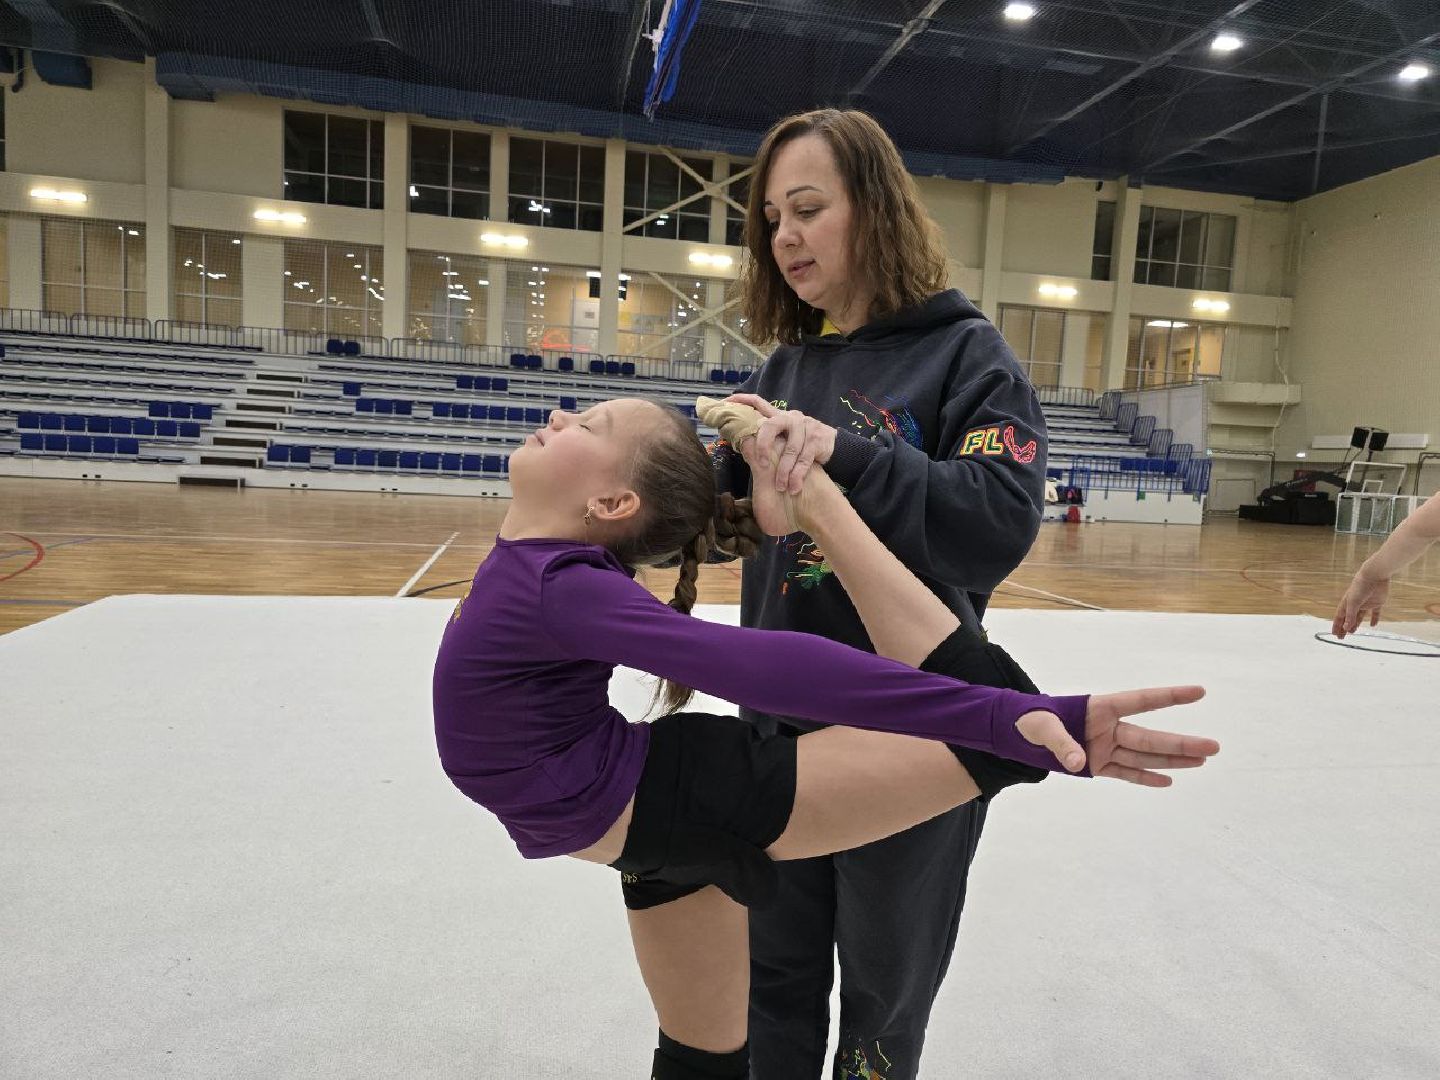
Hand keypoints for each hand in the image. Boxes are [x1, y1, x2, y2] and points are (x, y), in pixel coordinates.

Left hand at [723, 394, 837, 495]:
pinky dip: (797, 475)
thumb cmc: (802, 445)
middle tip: (761, 465)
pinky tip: (794, 487)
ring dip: (784, 471)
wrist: (832, 447)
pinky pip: (804, 459)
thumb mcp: (784, 438)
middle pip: (771, 426)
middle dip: (763, 446)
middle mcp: (791, 417)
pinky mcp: (817, 438)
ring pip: (789, 449)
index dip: (743, 401)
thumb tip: (744, 446)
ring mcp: (805, 426)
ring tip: (781, 487)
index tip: (728, 402)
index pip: (759, 403)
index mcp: (779, 417)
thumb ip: (768, 439)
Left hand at [1016, 685, 1215, 786]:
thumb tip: (1079, 762)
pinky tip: (1170, 781)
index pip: (1140, 701)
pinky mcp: (1098, 766)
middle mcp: (1109, 728)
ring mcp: (1106, 748)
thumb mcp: (1041, 727)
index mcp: (1099, 708)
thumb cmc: (1032, 720)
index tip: (1199, 692)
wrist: (1021, 733)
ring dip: (1173, 760)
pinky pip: (1127, 773)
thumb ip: (1061, 743)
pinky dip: (1146, 778)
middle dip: (1181, 743)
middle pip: (1150, 737)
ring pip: (1144, 756)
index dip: (1169, 696)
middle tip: (1214, 747)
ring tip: (1202, 761)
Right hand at [1332, 569, 1389, 637]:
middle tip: (1341, 637)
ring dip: (1356, 624)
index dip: (1337, 626)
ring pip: (1359, 617)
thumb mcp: (1353, 602)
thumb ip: (1351, 616)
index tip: (1334, 634)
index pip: (1340, 617)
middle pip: (1348, 619)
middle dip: (1344, 628)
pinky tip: (1374, 625)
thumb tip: (1346, 628)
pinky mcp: (1376, 603)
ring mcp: (1366, 604)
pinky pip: (1375, 613)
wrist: (1375, 576)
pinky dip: (1374, 619)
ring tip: (1352, 632)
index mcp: (1347, 603)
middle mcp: (1355, 604)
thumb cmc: (1361, 586)